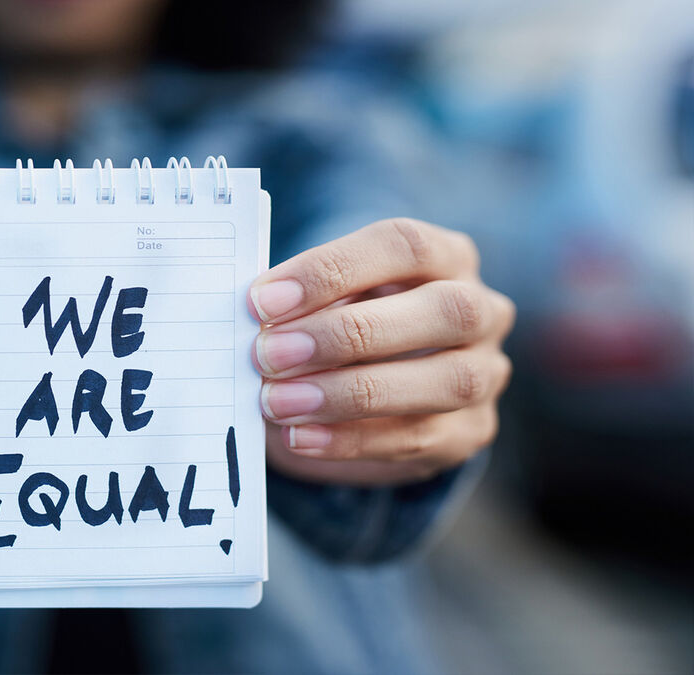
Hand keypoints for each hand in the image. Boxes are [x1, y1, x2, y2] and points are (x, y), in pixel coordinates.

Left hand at [249, 218, 513, 485]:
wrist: (373, 391)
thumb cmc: (341, 322)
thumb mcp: (326, 299)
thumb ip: (301, 304)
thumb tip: (254, 321)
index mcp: (446, 255)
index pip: (402, 245)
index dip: (331, 270)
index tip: (262, 301)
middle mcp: (482, 308)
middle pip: (443, 310)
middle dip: (347, 335)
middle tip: (269, 354)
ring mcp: (487, 372)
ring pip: (447, 381)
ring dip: (350, 394)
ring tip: (278, 402)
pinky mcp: (471, 431)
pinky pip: (422, 439)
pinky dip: (353, 440)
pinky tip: (300, 436)